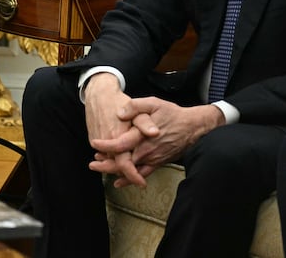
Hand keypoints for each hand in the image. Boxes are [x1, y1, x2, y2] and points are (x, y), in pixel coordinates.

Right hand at [83, 73, 149, 186]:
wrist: (98, 93)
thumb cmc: (119, 101)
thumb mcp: (137, 108)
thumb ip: (145, 122)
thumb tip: (155, 132)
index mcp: (118, 137)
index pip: (124, 165)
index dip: (133, 176)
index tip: (141, 183)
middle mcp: (106, 142)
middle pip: (116, 166)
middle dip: (127, 175)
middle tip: (138, 180)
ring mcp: (97, 141)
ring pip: (109, 161)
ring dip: (118, 167)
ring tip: (131, 172)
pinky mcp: (93, 138)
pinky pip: (103, 153)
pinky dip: (111, 158)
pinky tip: (119, 158)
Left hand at [92, 97, 224, 186]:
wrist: (193, 127)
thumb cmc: (172, 114)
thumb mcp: (153, 103)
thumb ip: (135, 106)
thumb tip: (119, 113)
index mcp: (142, 136)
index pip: (120, 145)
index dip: (105, 146)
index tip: (94, 144)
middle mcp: (147, 151)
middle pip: (122, 163)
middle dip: (106, 164)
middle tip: (92, 163)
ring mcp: (153, 159)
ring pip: (130, 170)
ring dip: (114, 171)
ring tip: (100, 168)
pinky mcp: (158, 163)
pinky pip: (142, 174)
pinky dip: (129, 179)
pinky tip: (119, 181)